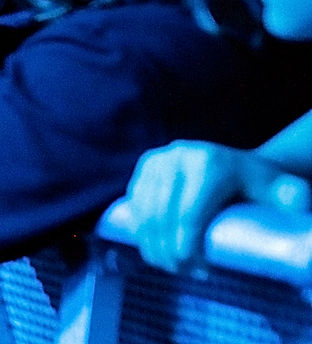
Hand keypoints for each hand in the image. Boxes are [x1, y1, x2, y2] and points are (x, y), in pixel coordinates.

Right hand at [126, 140, 310, 271]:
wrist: (236, 164)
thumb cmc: (259, 185)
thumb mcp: (279, 189)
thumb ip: (291, 196)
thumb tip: (299, 205)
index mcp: (209, 164)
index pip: (188, 213)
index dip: (188, 247)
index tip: (200, 271)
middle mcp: (179, 156)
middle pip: (162, 215)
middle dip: (167, 251)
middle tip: (182, 273)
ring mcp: (158, 159)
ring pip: (144, 210)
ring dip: (150, 244)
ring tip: (167, 265)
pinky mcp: (145, 165)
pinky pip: (135, 202)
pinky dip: (140, 228)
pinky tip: (151, 247)